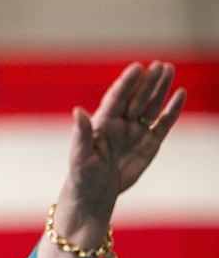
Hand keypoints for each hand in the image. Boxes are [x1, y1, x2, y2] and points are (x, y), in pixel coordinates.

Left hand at [67, 61, 185, 208]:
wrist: (95, 192)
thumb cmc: (83, 174)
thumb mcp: (80, 154)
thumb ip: (82, 133)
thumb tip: (77, 111)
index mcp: (103, 122)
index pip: (117, 98)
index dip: (126, 83)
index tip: (136, 68)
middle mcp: (121, 123)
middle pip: (136, 97)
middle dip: (148, 81)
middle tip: (159, 65)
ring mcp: (136, 131)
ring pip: (150, 106)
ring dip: (160, 89)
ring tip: (169, 69)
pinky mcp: (150, 143)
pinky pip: (163, 123)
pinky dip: (172, 110)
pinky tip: (180, 94)